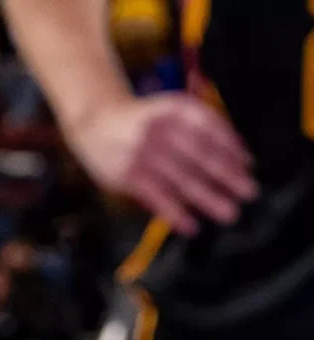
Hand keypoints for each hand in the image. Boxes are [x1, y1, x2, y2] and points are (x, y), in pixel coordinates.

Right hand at [64, 93, 257, 234]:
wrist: (94, 123)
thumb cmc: (144, 120)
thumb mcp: (170, 111)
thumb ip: (201, 128)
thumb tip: (240, 158)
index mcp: (174, 108)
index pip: (210, 128)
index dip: (231, 148)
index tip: (249, 166)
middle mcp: (159, 129)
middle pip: (200, 155)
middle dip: (227, 176)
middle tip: (249, 193)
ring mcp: (141, 153)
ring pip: (181, 179)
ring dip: (208, 198)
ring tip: (229, 214)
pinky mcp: (126, 175)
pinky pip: (156, 196)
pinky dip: (174, 213)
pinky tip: (190, 226)